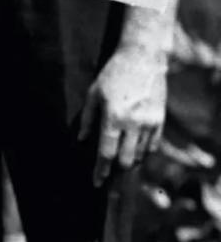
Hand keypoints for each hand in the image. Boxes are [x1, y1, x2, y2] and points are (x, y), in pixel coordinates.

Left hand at [78, 45, 166, 185]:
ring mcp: (150, 123)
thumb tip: (82, 140)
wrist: (143, 59)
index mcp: (113, 117)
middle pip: (126, 161)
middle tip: (108, 180)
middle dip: (116, 173)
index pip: (106, 152)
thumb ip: (88, 119)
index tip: (96, 183)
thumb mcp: (93, 93)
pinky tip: (133, 151)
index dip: (100, 170)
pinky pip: (152, 147)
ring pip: (140, 156)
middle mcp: (133, 123)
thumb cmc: (113, 74)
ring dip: (129, 162)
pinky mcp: (160, 121)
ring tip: (119, 162)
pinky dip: (141, 153)